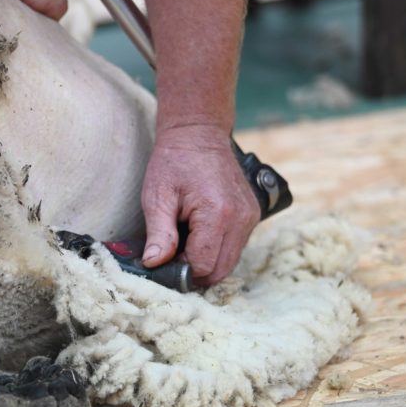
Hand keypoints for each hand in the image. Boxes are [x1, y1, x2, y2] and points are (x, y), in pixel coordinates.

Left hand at [141, 125, 259, 284]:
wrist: (198, 134)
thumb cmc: (174, 162)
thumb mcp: (157, 197)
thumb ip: (158, 234)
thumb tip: (154, 264)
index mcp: (218, 214)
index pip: (203, 265)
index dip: (181, 271)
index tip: (163, 262)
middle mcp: (241, 219)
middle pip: (220, 271)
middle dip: (194, 272)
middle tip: (171, 259)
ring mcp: (250, 218)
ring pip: (229, 263)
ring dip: (206, 262)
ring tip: (183, 245)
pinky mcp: (251, 216)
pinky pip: (234, 248)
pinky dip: (216, 251)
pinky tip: (197, 237)